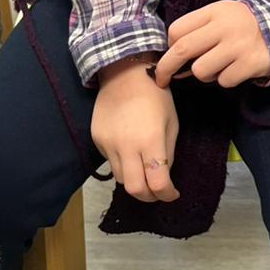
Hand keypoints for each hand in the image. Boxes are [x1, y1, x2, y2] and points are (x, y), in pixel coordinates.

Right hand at [90, 56, 178, 202]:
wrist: (123, 73)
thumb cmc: (155, 95)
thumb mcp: (171, 123)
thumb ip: (168, 153)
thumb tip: (164, 176)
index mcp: (150, 140)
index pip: (157, 183)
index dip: (167, 194)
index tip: (172, 194)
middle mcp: (126, 146)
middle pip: (134, 189)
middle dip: (149, 196)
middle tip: (157, 192)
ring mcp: (108, 144)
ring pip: (121, 178)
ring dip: (135, 180)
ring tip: (143, 171)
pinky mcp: (97, 140)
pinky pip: (110, 162)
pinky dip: (123, 165)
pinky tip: (129, 151)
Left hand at [154, 2, 269, 88]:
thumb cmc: (246, 27)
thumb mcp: (224, 16)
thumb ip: (199, 30)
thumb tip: (170, 58)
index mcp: (216, 11)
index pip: (177, 29)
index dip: (169, 46)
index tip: (171, 54)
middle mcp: (226, 26)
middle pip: (182, 50)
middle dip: (166, 68)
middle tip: (162, 80)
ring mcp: (238, 45)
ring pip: (200, 70)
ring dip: (205, 75)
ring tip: (220, 65)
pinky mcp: (250, 63)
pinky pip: (224, 81)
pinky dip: (227, 79)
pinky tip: (238, 69)